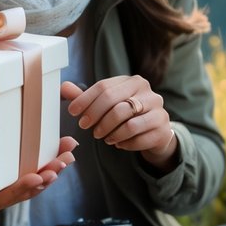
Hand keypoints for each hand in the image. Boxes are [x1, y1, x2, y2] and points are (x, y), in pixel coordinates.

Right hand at [0, 136, 78, 225]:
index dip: (18, 189)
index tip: (36, 177)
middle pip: (19, 192)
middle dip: (43, 177)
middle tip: (61, 163)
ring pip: (26, 187)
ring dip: (48, 172)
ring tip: (66, 158)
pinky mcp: (0, 187)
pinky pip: (24, 181)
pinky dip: (42, 170)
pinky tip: (56, 161)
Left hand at [61, 77, 177, 170]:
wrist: (156, 131)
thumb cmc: (127, 114)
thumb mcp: (108, 103)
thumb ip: (86, 97)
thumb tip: (63, 87)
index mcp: (134, 81)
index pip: (104, 87)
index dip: (85, 100)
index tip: (73, 112)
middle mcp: (149, 93)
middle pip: (114, 103)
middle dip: (95, 116)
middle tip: (84, 127)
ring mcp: (159, 111)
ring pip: (128, 124)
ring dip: (110, 132)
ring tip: (102, 137)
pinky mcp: (163, 130)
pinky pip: (137, 139)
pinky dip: (123, 143)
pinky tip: (117, 143)